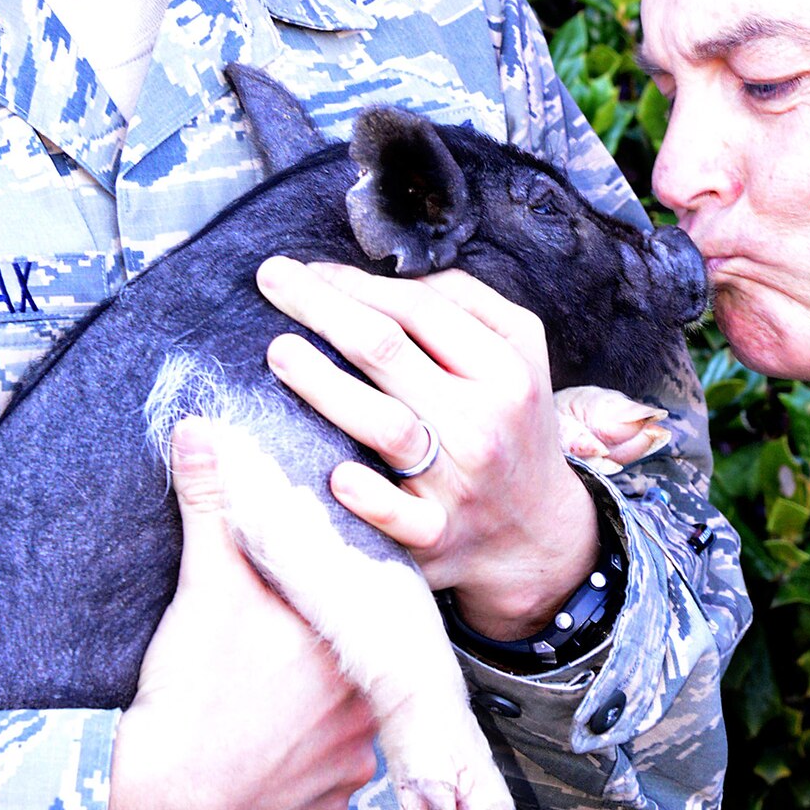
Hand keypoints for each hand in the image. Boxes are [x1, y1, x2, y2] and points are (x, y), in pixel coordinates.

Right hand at [100, 420, 379, 809]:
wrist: (159, 792)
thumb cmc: (193, 685)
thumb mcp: (207, 581)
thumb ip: (215, 503)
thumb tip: (202, 431)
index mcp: (354, 646)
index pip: (365, 612)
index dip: (334, 604)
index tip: (303, 608)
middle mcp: (368, 712)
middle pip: (354, 671)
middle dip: (318, 660)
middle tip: (273, 655)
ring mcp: (349, 772)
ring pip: (344, 731)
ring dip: (313, 719)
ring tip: (265, 704)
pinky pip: (320, 788)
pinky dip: (296, 774)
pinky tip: (264, 755)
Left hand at [255, 258, 599, 639]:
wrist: (538, 531)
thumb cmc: (511, 421)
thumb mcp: (520, 349)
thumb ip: (465, 301)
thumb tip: (382, 278)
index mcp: (504, 369)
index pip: (419, 308)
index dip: (356, 283)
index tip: (310, 271)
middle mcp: (483, 422)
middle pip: (388, 351)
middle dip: (322, 308)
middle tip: (271, 279)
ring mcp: (459, 483)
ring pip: (384, 425)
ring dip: (324, 385)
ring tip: (278, 351)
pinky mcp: (437, 537)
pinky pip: (397, 518)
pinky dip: (367, 499)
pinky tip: (334, 475)